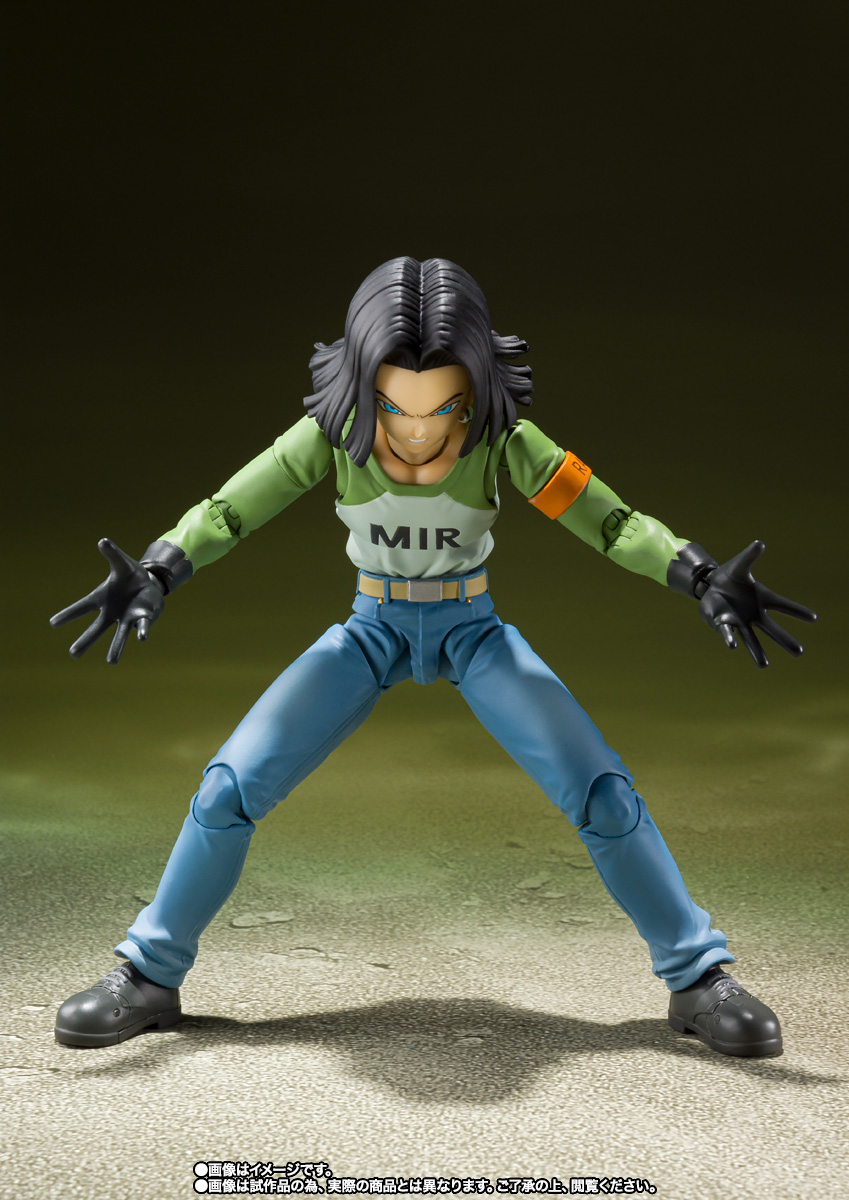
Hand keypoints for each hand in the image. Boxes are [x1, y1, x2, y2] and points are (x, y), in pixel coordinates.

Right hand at [50, 538, 164, 663]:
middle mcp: (112, 612)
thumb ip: (112, 554)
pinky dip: (141, 631)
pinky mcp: (142, 618)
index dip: (68, 614)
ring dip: (116, 648)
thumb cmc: (131, 575)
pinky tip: (141, 639)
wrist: (150, 583)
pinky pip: (141, 626)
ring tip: (111, 662)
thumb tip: (103, 541)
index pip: (82, 607)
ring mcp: (126, 617)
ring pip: (119, 636)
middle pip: (97, 628)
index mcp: (102, 598)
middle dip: (85, 641)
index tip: (53, 623)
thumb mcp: (122, 563)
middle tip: (73, 654)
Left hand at [698, 540, 816, 667]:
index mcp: (762, 598)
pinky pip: (727, 632)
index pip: (783, 605)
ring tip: (764, 666)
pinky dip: (729, 638)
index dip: (798, 611)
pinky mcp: (723, 622)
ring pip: (750, 639)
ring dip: (756, 652)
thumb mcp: (739, 564)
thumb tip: (759, 543)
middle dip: (784, 640)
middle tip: (799, 652)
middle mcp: (753, 614)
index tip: (814, 618)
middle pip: (771, 629)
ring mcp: (739, 620)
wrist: (710, 585)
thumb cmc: (729, 576)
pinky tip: (732, 646)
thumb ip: (750, 556)